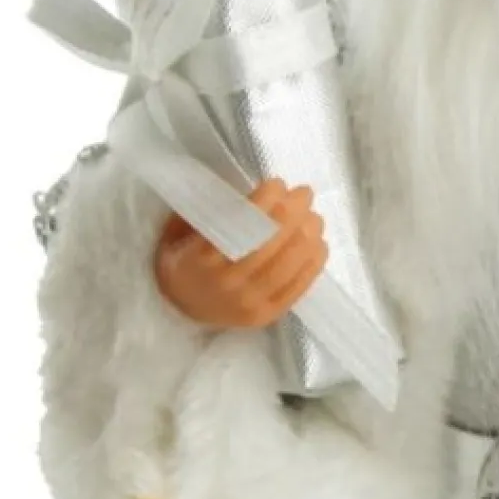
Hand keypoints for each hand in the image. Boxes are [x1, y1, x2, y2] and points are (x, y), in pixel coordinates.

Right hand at [155, 178, 328, 328]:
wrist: (181, 307)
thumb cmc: (183, 259)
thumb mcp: (179, 230)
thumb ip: (208, 211)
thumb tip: (249, 189)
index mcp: (200, 257)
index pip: (240, 224)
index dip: (265, 201)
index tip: (278, 183)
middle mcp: (226, 282)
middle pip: (268, 244)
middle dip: (292, 213)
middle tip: (304, 194)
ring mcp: (249, 302)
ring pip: (286, 266)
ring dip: (307, 236)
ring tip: (314, 217)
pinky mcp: (267, 315)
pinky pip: (296, 288)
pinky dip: (312, 264)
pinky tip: (319, 244)